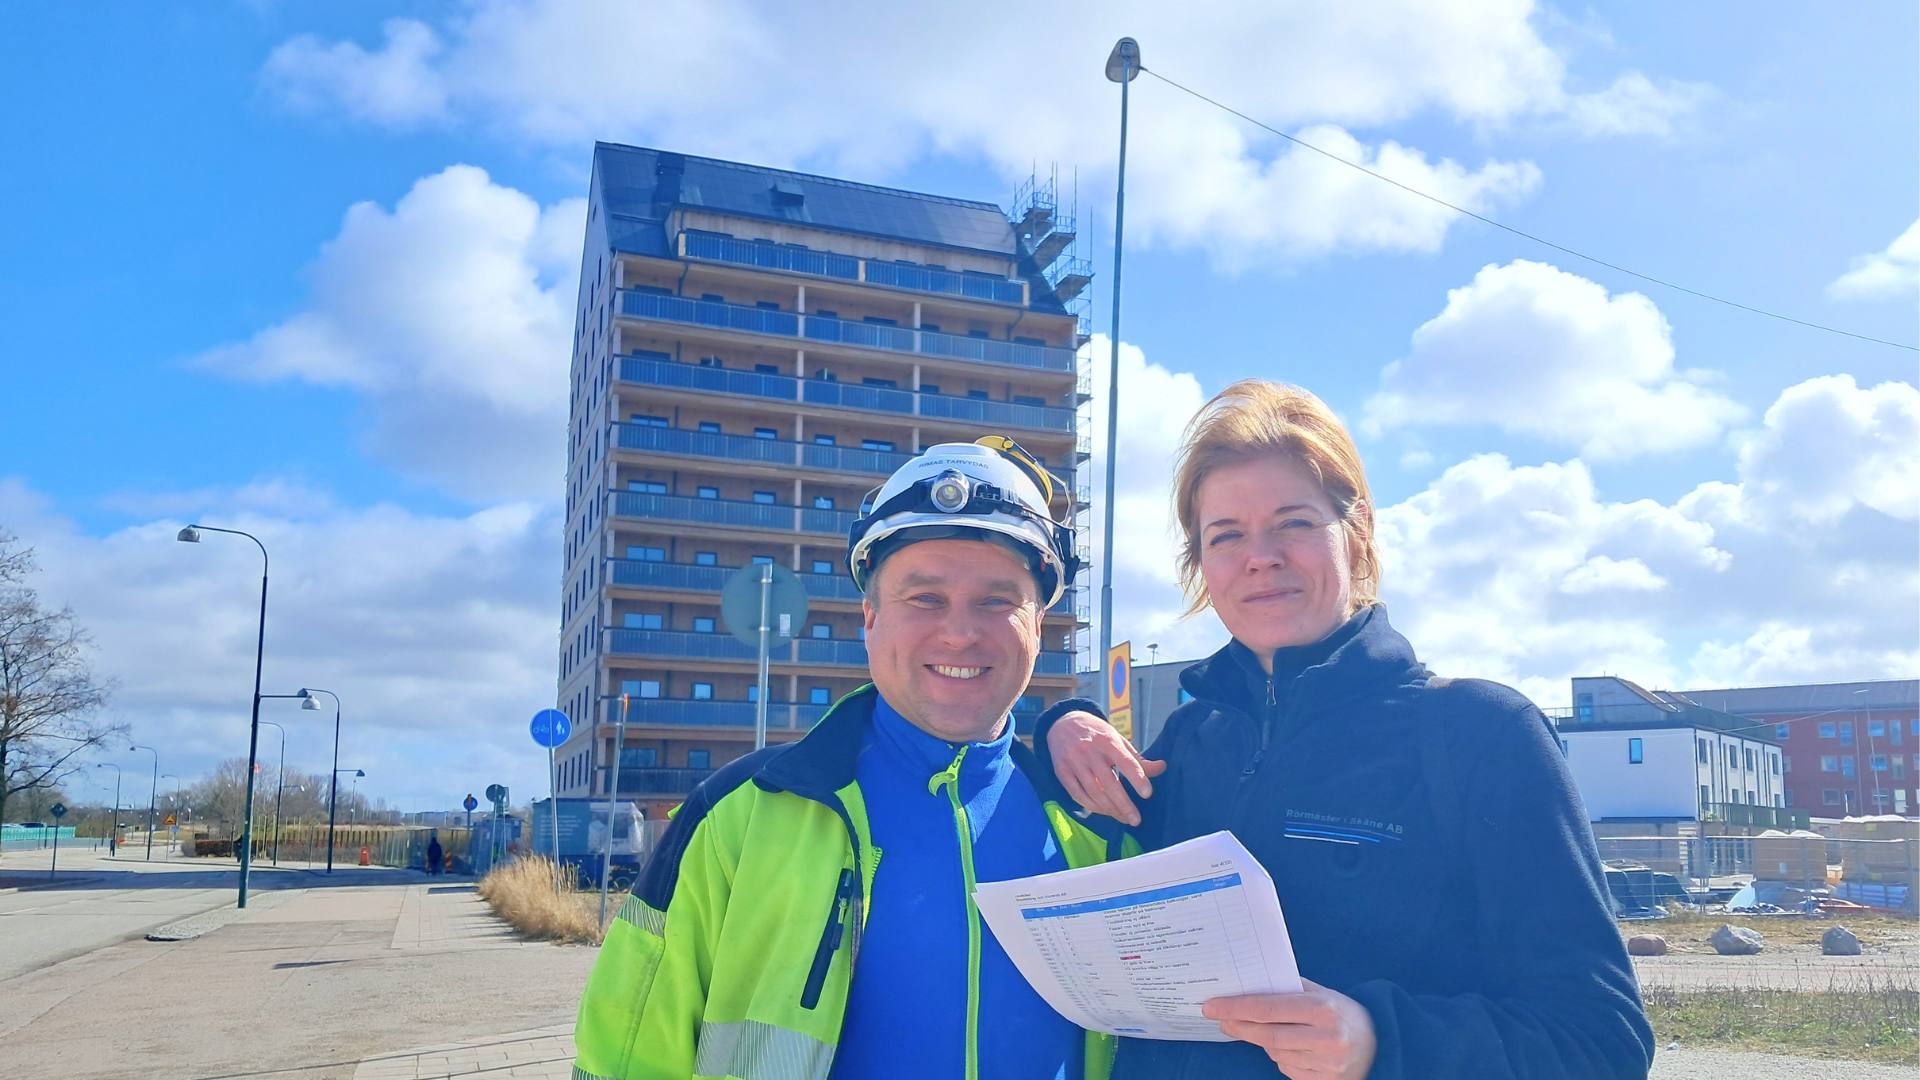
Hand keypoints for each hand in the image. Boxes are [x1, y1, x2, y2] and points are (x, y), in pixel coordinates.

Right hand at [1046, 710, 1165, 825]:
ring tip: (1124, 818)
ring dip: (1110, 809)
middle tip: (1136, 820)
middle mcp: (1089, 751)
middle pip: (1108, 782)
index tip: (1147, 794)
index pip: (1125, 761)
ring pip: (1093, 792)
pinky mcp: (1061, 772)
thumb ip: (1138, 758)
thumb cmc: (1097, 734)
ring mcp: (1073, 762)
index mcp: (1107, 740)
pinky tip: (1105, 811)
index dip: (1137, 778)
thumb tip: (1163, 767)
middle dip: (1123, 804)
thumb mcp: (1118, 740)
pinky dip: (1092, 806)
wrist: (1062, 723)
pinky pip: (1077, 794)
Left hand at [1202, 980, 1376, 1079]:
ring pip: (1275, 1053)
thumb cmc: (1342, 1013)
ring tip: (1258, 1028)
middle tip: (1219, 1018)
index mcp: (1324, 1009)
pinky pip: (1287, 1068)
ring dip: (1261, 1040)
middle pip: (1268, 1035)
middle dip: (1239, 1026)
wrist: (1379, 1044)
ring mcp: (1326, 1065)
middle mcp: (1327, 1039)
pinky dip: (1279, 1056)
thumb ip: (1288, 988)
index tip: (1212, 1006)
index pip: (1269, 1008)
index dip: (1237, 1007)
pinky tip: (1287, 1046)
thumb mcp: (1321, 993)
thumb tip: (1247, 986)